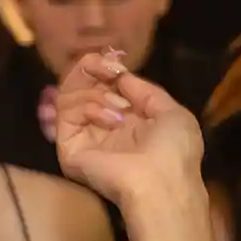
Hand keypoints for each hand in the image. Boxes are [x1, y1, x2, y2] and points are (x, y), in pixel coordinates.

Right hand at [55, 51, 204, 209]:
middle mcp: (102, 128)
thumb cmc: (173, 151)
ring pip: (70, 96)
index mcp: (128, 122)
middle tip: (103, 65)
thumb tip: (122, 76)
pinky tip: (109, 116)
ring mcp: (84, 138)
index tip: (113, 59)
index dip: (105, 69)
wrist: (160, 181)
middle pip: (81, 87)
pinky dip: (87, 105)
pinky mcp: (68, 147)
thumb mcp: (172, 113)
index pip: (104, 88)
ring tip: (118, 106)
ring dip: (95, 91)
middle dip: (91, 70)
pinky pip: (67, 112)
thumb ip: (146, 91)